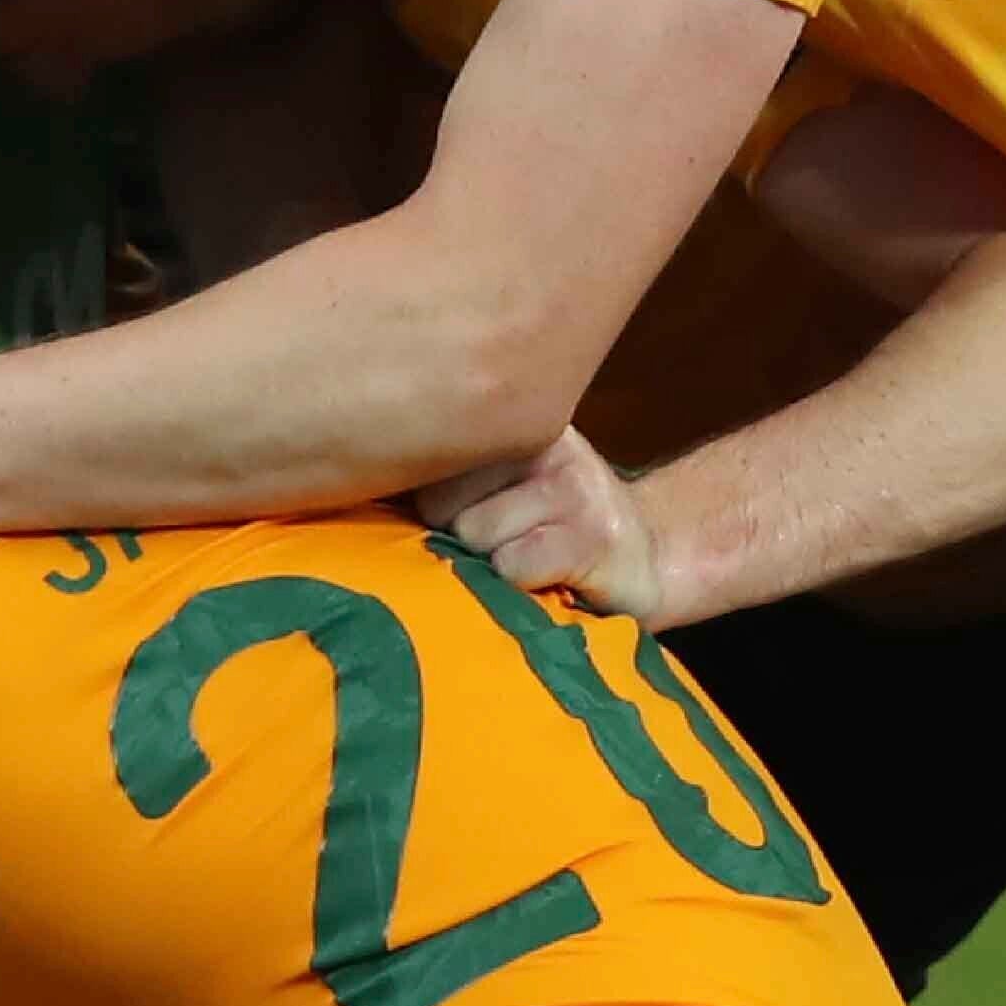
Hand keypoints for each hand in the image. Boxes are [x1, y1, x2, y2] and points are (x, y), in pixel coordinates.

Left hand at [421, 426, 660, 625]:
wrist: (646, 558)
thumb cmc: (549, 530)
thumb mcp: (498, 485)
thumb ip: (444, 474)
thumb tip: (360, 480)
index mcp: (511, 420)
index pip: (425, 458)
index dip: (429, 505)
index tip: (458, 518)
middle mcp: (543, 441)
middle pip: (441, 503)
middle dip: (458, 535)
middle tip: (501, 544)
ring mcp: (573, 485)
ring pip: (477, 535)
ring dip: (491, 563)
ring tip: (527, 558)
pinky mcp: (594, 535)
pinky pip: (515, 567)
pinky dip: (522, 585)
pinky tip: (551, 578)